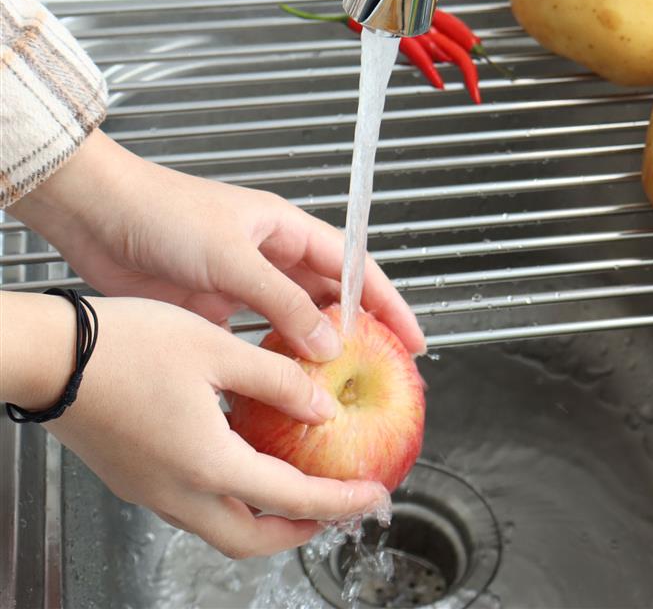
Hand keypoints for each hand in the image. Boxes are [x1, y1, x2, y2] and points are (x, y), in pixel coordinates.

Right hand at [1, 292, 388, 557]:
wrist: (47, 355)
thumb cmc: (125, 346)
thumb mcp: (216, 350)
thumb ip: (277, 381)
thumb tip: (322, 405)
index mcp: (207, 462)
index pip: (290, 499)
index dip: (338, 501)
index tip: (371, 498)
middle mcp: (178, 490)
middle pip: (250, 540)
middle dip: (299, 532)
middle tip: (332, 510)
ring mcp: (151, 489)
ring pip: (219, 528)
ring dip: (263, 520)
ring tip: (293, 491)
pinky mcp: (135, 476)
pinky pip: (193, 506)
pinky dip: (229, 499)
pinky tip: (240, 462)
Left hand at [10, 130, 424, 358]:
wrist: (100, 217)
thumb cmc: (165, 214)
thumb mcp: (233, 257)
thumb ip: (283, 302)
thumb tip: (329, 344)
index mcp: (286, 231)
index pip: (354, 267)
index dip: (388, 303)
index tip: (412, 339)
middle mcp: (271, 258)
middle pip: (331, 299)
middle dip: (360, 334)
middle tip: (383, 375)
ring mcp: (244, 286)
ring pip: (296, 324)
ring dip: (316, 352)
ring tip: (337, 389)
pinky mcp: (215, 308)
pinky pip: (256, 340)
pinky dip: (271, 363)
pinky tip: (280, 386)